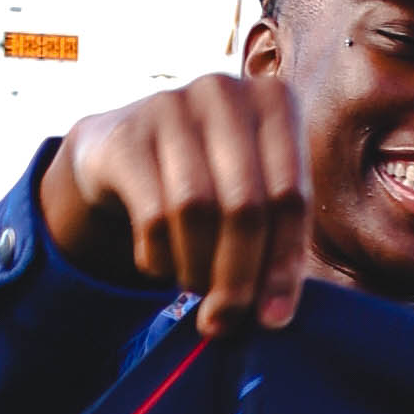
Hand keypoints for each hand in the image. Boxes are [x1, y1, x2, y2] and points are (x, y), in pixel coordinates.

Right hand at [39, 73, 309, 343]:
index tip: (274, 319)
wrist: (120, 146)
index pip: (292, 196)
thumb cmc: (208, 175)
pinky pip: (152, 216)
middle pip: (246, 207)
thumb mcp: (253, 188)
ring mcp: (171, 105)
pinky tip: (161, 265)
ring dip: (198, 269)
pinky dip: (159, 258)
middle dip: (238, 277)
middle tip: (225, 321)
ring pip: (197, 211)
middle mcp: (226, 92)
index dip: (284, 265)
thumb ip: (274, 238)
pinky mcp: (126, 135)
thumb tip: (274, 316)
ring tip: (196, 290)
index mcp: (276, 101)